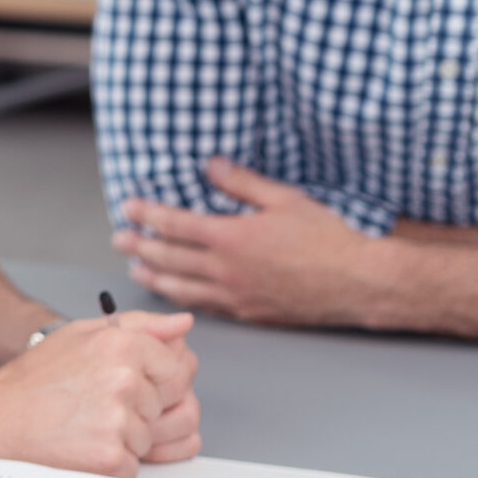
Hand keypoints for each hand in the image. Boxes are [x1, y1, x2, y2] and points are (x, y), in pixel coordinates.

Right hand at [0, 311, 200, 475]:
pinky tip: (80, 447)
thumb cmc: (34, 381)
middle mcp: (125, 379)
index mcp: (121, 344)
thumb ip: (139, 325)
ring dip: (125, 439)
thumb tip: (183, 324)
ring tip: (83, 427)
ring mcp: (119, 421)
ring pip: (150, 437)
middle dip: (140, 410)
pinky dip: (111, 464)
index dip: (150, 381)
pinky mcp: (112, 458)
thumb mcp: (81, 336)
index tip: (119, 385)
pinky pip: (134, 466)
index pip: (176, 368)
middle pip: (167, 405)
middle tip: (96, 406)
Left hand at [115, 158, 396, 328]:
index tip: (128, 207)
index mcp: (232, 238)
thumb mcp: (284, 199)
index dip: (147, 215)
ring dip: (154, 276)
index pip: (175, 224)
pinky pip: (206, 306)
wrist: (357, 282)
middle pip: (169, 258)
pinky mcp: (249, 313)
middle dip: (139, 246)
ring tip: (136, 268)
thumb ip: (242, 182)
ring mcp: (236, 296)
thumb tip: (212, 164)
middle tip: (119, 238)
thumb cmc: (327, 238)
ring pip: (181, 288)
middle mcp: (227, 270)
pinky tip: (176, 293)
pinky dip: (184, 298)